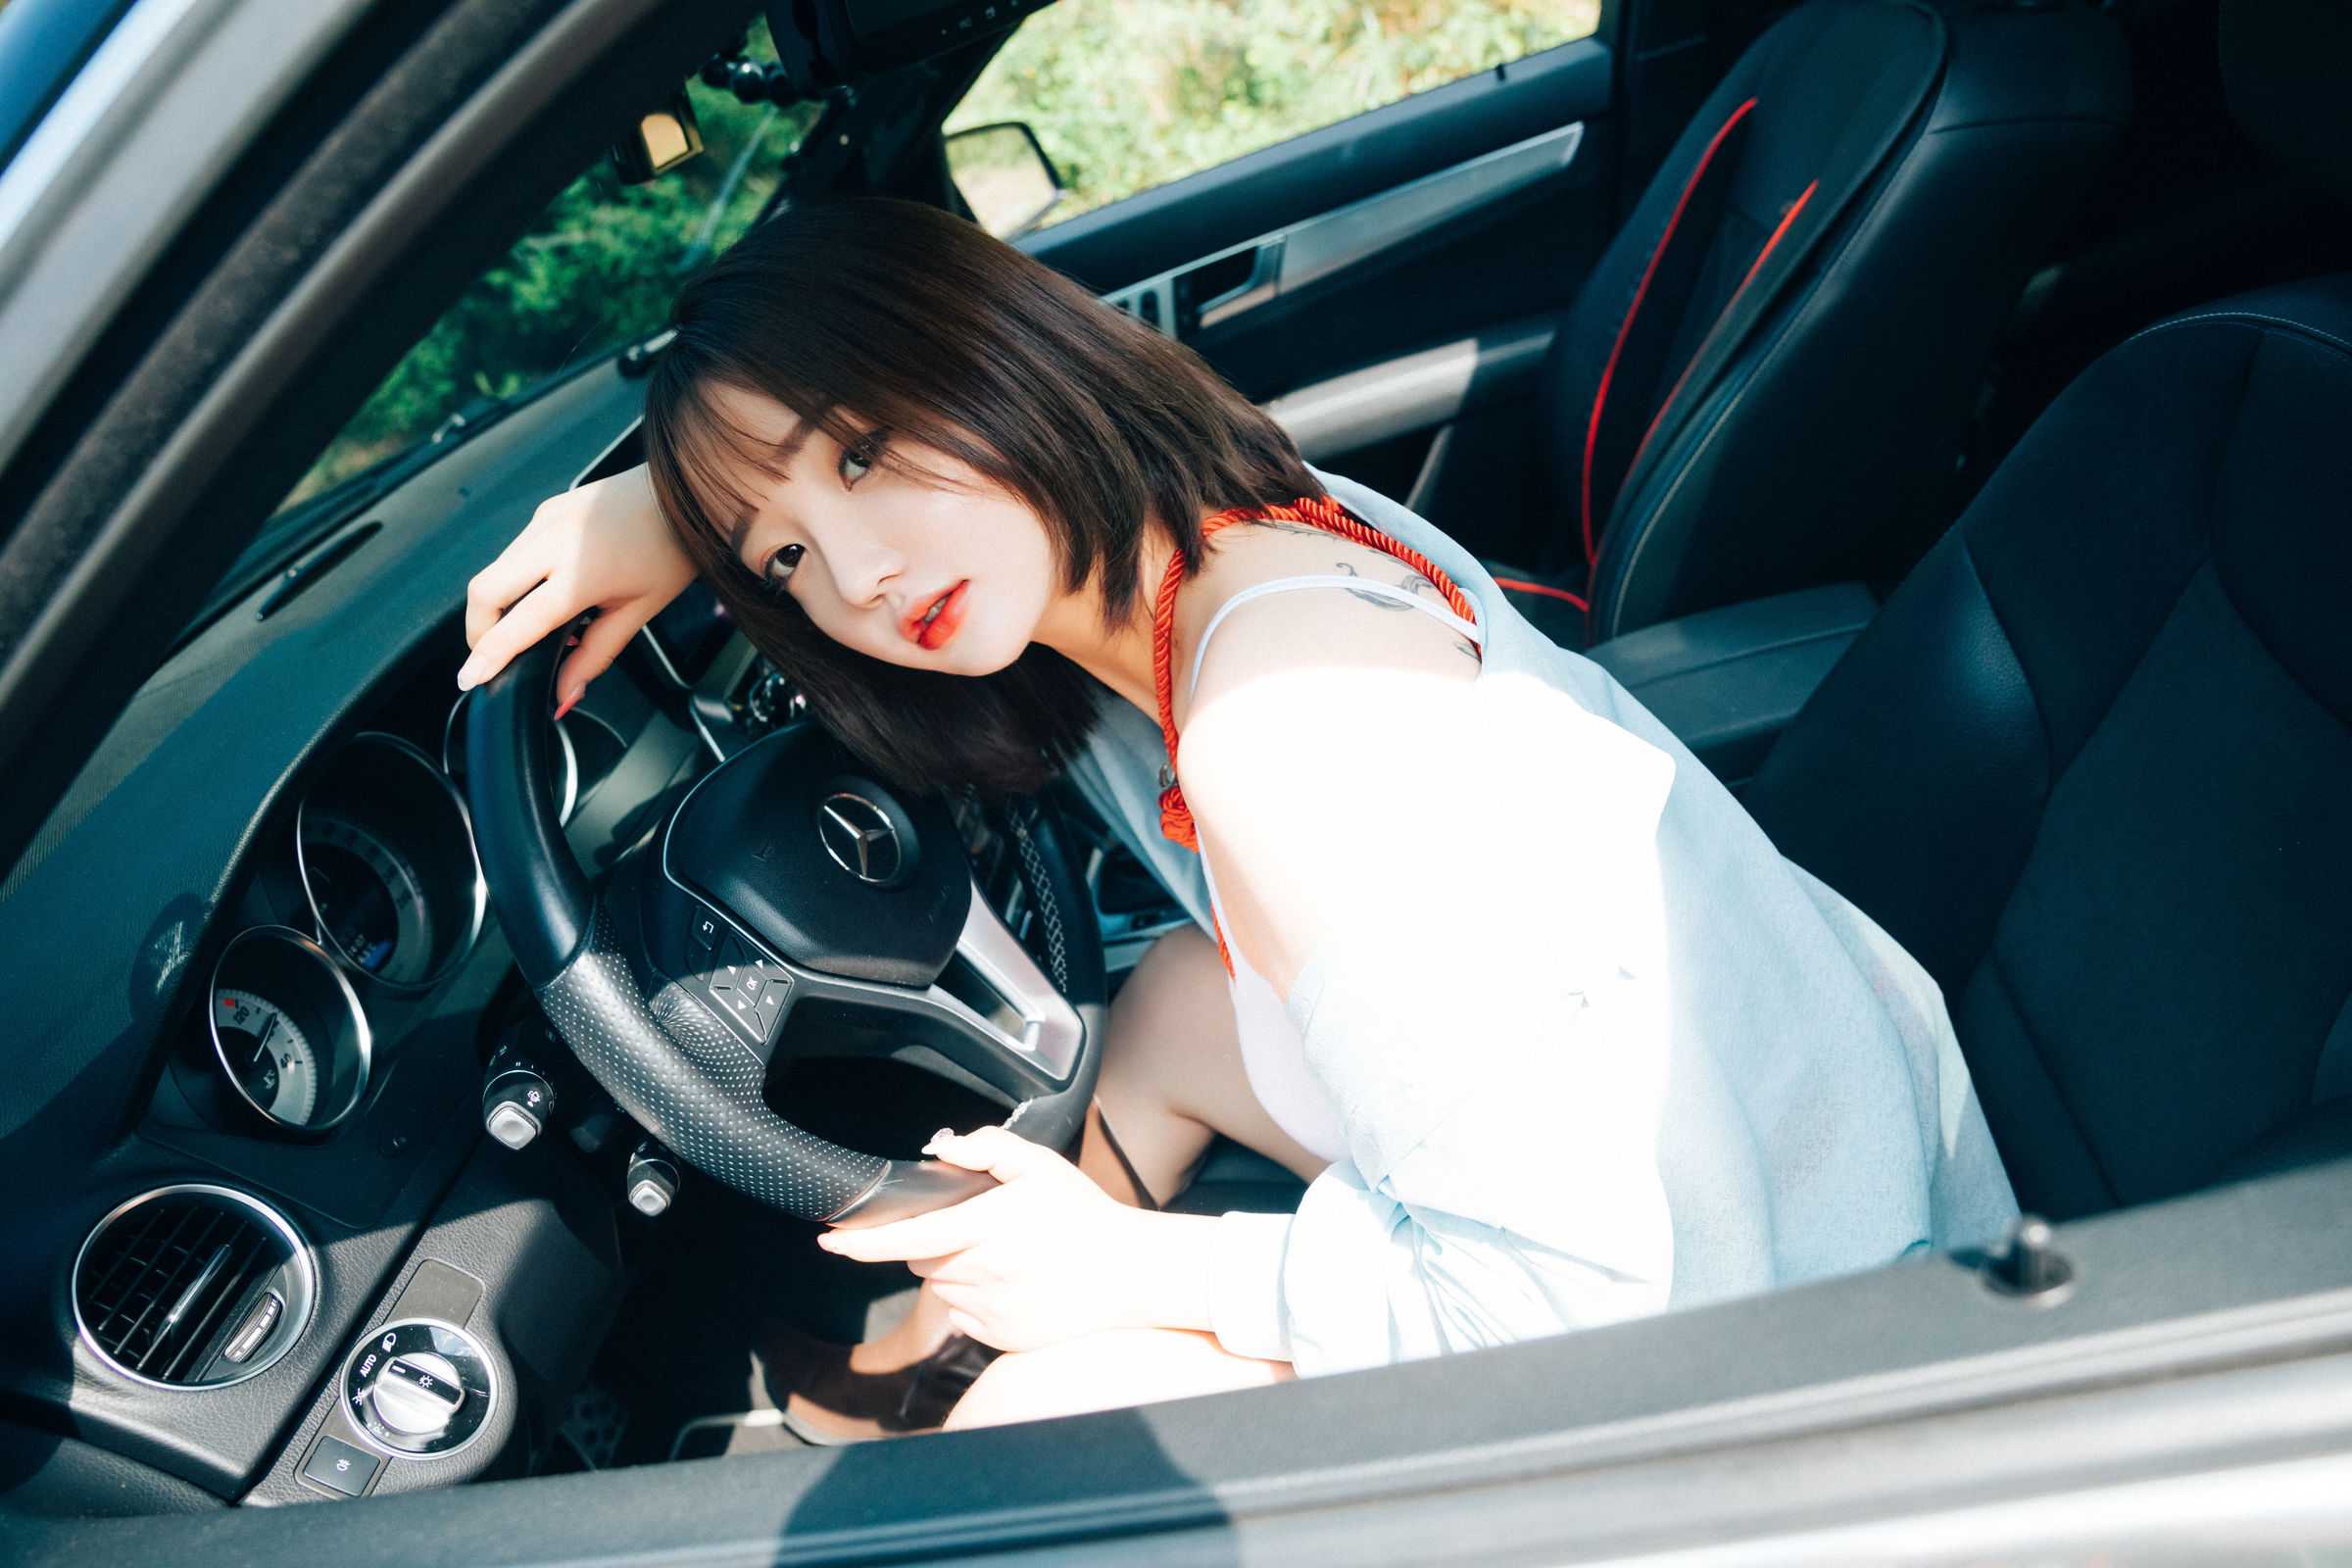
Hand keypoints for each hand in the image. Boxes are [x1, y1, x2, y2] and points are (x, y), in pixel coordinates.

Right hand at [456, 464, 697, 713]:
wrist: (681, 492)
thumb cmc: (670, 550)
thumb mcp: (639, 612)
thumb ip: (595, 655)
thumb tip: (564, 693)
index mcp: (582, 572)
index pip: (520, 622)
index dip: (489, 654)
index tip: (471, 678)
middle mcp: (554, 540)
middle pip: (484, 591)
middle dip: (477, 631)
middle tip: (489, 657)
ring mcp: (545, 520)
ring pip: (493, 569)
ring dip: (495, 605)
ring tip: (523, 630)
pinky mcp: (545, 510)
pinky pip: (513, 552)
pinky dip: (513, 580)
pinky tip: (540, 596)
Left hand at [818, 1127, 1205, 1352]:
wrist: (1132, 1276)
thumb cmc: (1088, 1218)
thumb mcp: (1042, 1166)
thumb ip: (989, 1148)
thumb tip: (943, 1147)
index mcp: (984, 1228)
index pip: (904, 1238)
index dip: (859, 1241)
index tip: (828, 1239)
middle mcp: (979, 1274)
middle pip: (920, 1260)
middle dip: (931, 1242)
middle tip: (978, 1226)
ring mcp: (987, 1310)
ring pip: (941, 1287)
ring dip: (955, 1270)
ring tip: (1006, 1255)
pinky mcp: (998, 1336)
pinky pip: (964, 1316)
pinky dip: (975, 1298)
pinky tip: (1015, 1282)